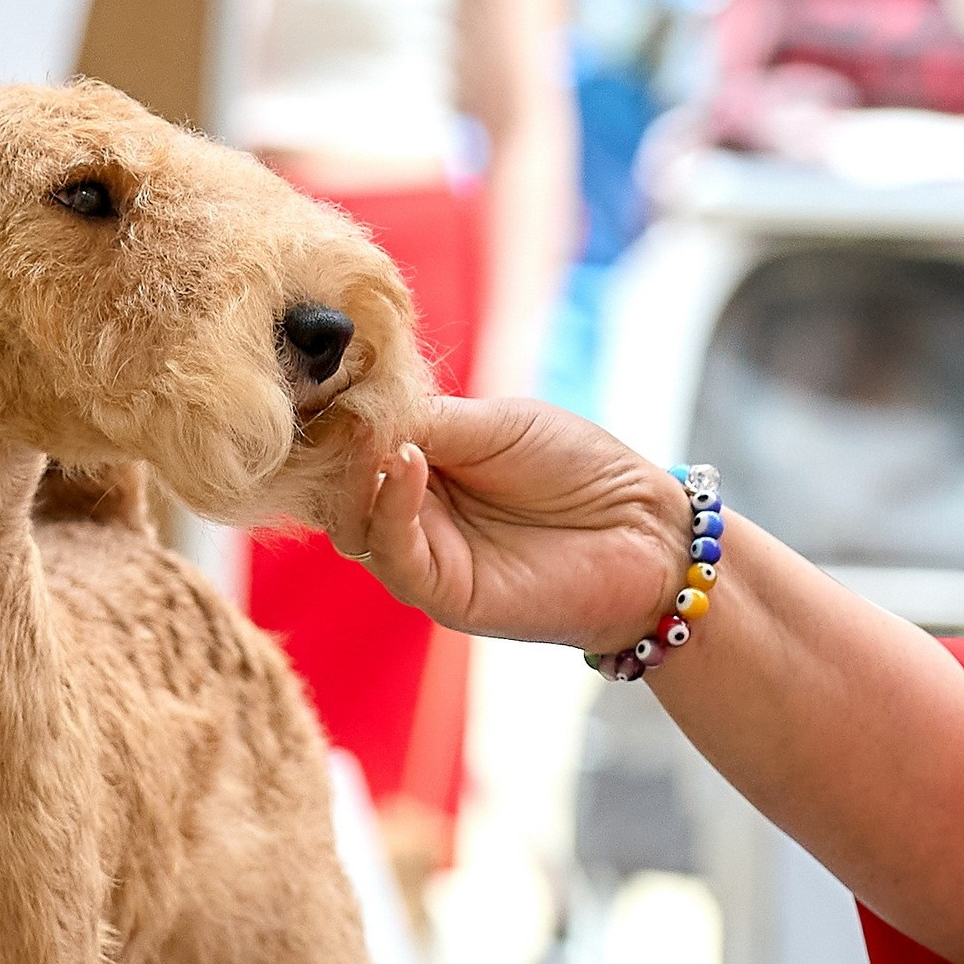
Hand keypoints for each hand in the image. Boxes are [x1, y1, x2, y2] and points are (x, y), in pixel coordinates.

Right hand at [332, 396, 688, 654]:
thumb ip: (428, 420)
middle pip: (334, 488)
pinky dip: (391, 506)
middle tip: (338, 403)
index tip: (319, 370)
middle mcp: (409, 514)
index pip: (347, 444)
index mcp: (416, 466)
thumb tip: (355, 408)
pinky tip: (410, 462)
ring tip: (374, 430)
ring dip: (353, 474)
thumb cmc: (579, 468)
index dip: (332, 412)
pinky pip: (394, 554)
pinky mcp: (442, 594)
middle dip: (331, 444)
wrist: (644, 530)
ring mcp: (422, 555)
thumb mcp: (496, 425)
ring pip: (351, 524)